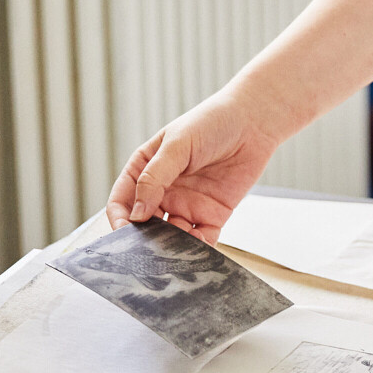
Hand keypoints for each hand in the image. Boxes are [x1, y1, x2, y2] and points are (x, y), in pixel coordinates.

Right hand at [106, 89, 277, 244]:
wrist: (253, 123)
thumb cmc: (211, 123)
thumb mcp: (177, 146)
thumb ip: (154, 178)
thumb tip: (136, 212)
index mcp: (146, 170)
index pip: (122, 200)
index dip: (120, 218)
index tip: (124, 232)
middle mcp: (164, 191)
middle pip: (146, 224)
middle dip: (145, 239)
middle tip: (149, 249)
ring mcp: (188, 205)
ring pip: (172, 236)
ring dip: (172, 246)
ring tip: (177, 246)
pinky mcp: (213, 215)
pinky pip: (202, 238)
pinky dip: (199, 247)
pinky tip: (199, 246)